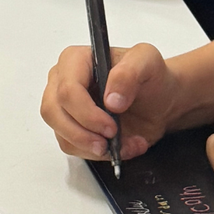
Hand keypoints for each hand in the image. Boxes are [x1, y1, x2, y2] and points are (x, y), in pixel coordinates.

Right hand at [40, 43, 180, 161]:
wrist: (158, 102)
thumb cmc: (150, 78)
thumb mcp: (148, 63)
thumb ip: (129, 73)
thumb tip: (111, 99)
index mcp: (76, 59)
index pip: (67, 89)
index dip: (86, 112)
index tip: (111, 126)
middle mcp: (62, 81)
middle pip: (54, 112)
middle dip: (83, 133)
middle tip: (110, 141)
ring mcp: (63, 106)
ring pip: (61, 134)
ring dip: (92, 147)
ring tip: (123, 145)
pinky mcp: (69, 127)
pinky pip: (71, 146)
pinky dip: (96, 154)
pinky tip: (120, 147)